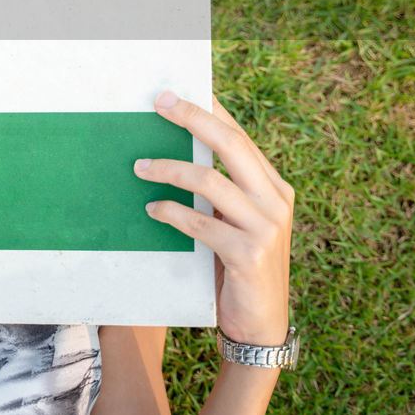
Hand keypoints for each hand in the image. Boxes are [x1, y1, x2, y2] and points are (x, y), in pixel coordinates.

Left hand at [133, 92, 293, 345]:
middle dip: (193, 118)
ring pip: (211, 181)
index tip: (181, 90)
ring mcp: (265, 227)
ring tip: (139, 167)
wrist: (261, 323)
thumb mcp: (239, 221)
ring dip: (169, 169)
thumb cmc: (240, 264)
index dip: (212, 110)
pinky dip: (172, 213)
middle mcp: (275, 201)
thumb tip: (179, 150)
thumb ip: (223, 190)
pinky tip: (152, 211)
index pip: (241, 136)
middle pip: (231, 145)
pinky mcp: (248, 254)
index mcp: (274, 187)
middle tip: (160, 103)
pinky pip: (201, 223)